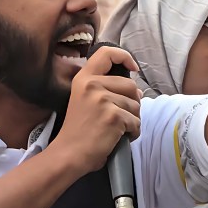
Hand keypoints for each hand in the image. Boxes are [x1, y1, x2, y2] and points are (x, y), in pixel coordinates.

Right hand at [53, 46, 140, 172]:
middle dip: (132, 103)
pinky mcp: (113, 116)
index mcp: (84, 78)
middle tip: (121, 117)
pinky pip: (136, 121)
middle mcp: (92, 85)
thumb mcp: (84, 100)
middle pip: (130, 85)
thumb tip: (137, 90)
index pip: (107, 53)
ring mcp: (103, 100)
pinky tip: (119, 137)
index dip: (125, 57)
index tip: (133, 68)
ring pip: (136, 105)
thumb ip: (106, 89)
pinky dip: (133, 132)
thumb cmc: (79, 131)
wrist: (70, 153)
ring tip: (117, 129)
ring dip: (133, 120)